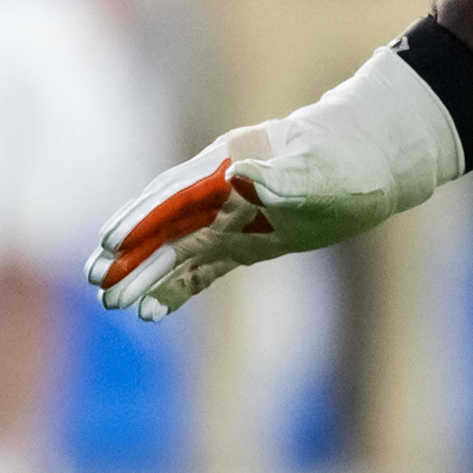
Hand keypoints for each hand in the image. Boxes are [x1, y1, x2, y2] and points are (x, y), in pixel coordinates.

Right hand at [87, 48, 461, 318]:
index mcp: (229, 162)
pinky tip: (153, 314)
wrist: (376, 160)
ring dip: (145, 274)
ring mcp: (231, 216)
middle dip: (130, 252)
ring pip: (177, 248)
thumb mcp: (322, 168)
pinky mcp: (246, 242)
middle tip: (96, 281)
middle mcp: (221, 189)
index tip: (111, 240)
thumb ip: (283, 175)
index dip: (144, 216)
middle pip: (165, 221)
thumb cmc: (350, 159)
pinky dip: (180, 288)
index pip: (176, 192)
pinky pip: (204, 267)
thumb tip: (242, 175)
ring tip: (111, 303)